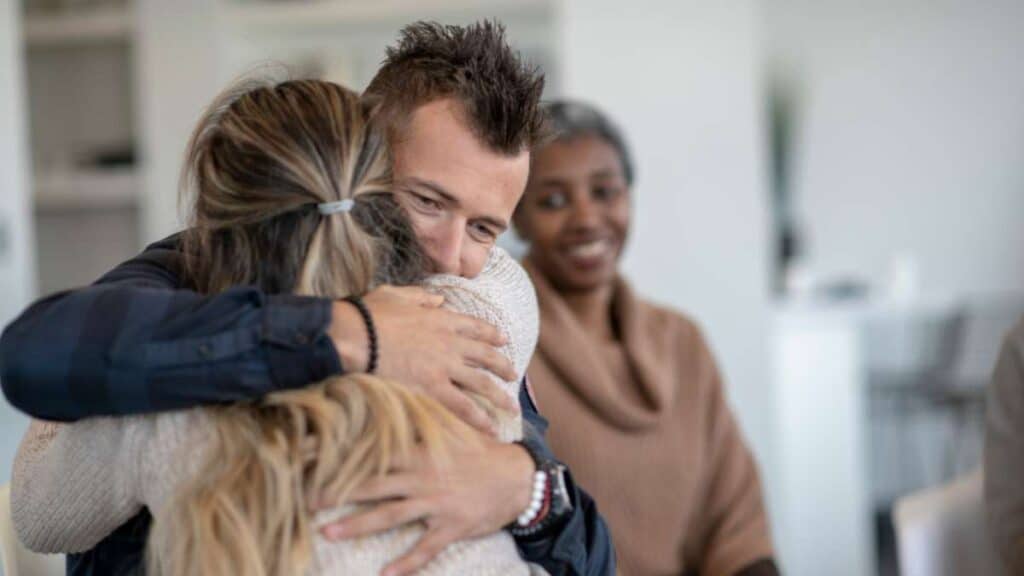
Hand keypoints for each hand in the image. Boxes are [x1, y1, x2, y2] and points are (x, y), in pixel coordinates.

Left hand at [320, 437, 535, 575]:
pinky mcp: (451, 526)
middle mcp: (422, 477)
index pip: (371, 450)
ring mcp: (436, 503)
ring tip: (328, 534)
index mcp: (419, 452)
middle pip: (373, 484)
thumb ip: (421, 420)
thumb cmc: (479, 452)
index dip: (341, 451)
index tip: (309, 453)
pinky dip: (406, 563)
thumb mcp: (451, 430)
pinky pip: (425, 548)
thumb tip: (392, 398)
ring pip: (391, 516)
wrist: (517, 477)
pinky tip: (385, 575)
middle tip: (304, 498)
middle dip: (337, 491)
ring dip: (358, 526)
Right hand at [329, 285, 518, 433]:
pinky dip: (480, 419)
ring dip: (500, 396)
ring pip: (482, 384)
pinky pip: (464, 407)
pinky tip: (492, 429)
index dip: (491, 334)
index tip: (502, 339)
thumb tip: (439, 298)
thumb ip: (422, 297)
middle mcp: (450, 343)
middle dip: (502, 366)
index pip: (475, 327)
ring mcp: (445, 367)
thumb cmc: (369, 315)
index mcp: (442, 319)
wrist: (356, 336)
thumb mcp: (398, 295)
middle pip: (486, 356)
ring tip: (513, 408)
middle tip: (513, 374)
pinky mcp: (434, 389)